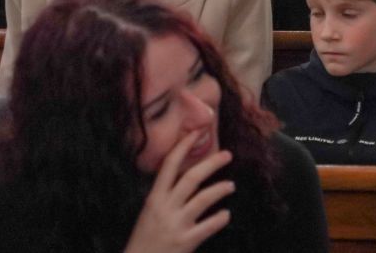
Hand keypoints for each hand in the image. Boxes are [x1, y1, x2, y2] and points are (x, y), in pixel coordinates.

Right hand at [124, 133, 233, 252]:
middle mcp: (164, 208)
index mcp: (154, 199)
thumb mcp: (150, 213)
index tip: (196, 133)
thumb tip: (192, 178)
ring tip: (231, 185)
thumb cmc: (145, 239)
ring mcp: (175, 225)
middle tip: (228, 155)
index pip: (168, 166)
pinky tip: (226, 215)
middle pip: (191, 178)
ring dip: (220, 189)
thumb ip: (166, 196)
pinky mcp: (185, 242)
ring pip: (202, 199)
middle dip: (211, 164)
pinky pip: (208, 226)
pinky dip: (220, 218)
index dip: (182, 147)